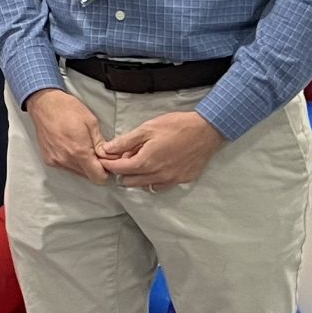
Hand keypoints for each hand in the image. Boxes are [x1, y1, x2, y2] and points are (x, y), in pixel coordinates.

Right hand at [25, 89, 109, 183]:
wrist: (44, 104)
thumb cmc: (67, 109)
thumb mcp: (91, 122)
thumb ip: (100, 143)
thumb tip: (108, 156)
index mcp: (79, 151)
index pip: (98, 177)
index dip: (105, 172)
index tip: (106, 162)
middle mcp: (66, 160)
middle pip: (88, 176)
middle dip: (94, 167)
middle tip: (95, 151)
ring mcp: (56, 161)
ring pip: (77, 172)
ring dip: (83, 164)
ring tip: (82, 147)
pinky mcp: (48, 159)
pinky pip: (65, 167)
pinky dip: (71, 161)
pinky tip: (70, 147)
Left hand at [98, 112, 224, 191]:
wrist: (206, 130)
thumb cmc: (176, 126)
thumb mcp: (147, 129)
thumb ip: (125, 141)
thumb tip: (107, 149)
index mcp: (146, 162)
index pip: (119, 170)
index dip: (109, 164)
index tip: (105, 158)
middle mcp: (157, 176)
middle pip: (129, 181)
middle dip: (122, 171)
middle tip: (124, 156)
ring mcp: (170, 180)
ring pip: (144, 186)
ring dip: (137, 176)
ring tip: (141, 160)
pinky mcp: (182, 180)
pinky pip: (161, 186)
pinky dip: (153, 180)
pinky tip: (156, 167)